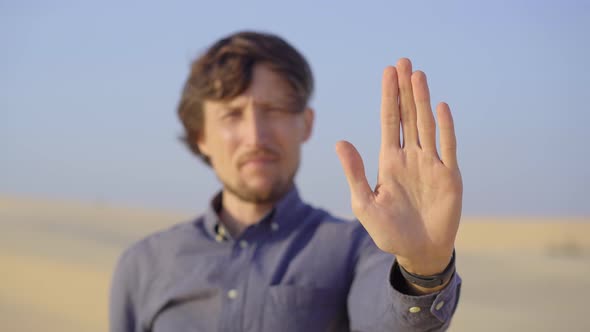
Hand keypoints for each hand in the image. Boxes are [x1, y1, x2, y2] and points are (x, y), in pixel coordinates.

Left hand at [336, 58, 461, 276]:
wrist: (418, 252)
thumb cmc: (389, 231)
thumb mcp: (364, 203)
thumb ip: (354, 172)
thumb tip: (340, 142)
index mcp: (389, 161)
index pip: (389, 121)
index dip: (388, 96)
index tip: (388, 72)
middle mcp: (411, 157)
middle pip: (407, 116)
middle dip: (404, 89)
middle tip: (403, 62)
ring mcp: (431, 164)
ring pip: (426, 125)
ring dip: (422, 101)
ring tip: (418, 75)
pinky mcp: (449, 176)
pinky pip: (448, 147)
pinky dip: (445, 128)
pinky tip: (440, 108)